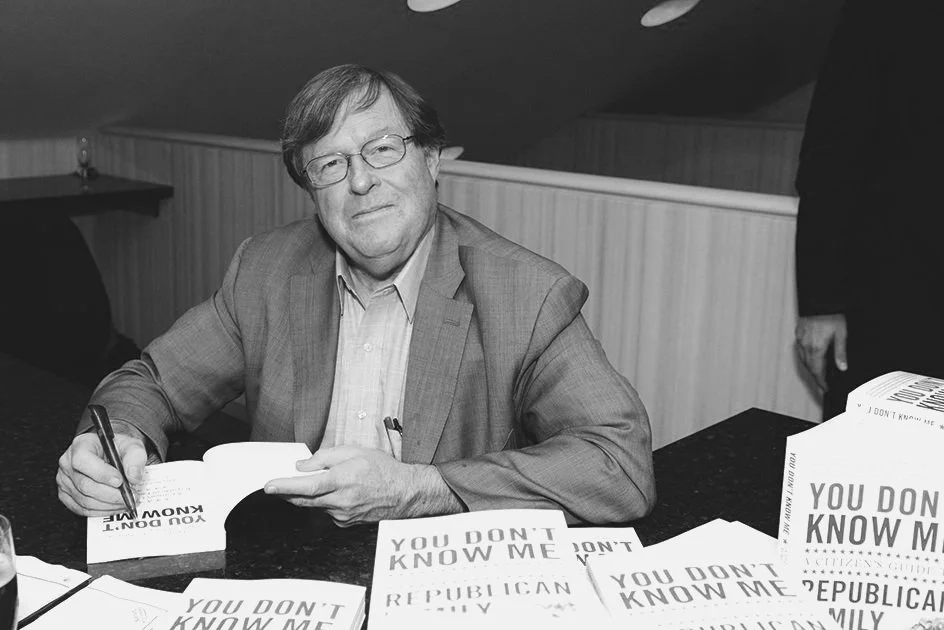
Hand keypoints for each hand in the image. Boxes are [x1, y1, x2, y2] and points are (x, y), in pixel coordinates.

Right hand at [57, 422, 146, 516]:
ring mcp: (65, 481)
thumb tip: (134, 477)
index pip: (83, 460)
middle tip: (131, 496)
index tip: (120, 481)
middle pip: (85, 485)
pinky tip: (115, 507)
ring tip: (127, 502)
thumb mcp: (132, 446)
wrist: (112, 454)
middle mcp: (68, 463)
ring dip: (109, 505)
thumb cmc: (118, 448)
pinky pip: (82, 509)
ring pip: (84, 500)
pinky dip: (102, 511)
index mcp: (81, 445)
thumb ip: (135, 459)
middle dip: (111, 494)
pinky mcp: (67, 495)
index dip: (101, 474)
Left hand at [264, 445, 461, 526]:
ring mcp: (343, 515)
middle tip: (277, 483)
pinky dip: (324, 501)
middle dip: (288, 491)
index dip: (285, 486)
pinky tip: (338, 492)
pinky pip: (326, 511)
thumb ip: (325, 457)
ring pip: (314, 505)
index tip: (269, 486)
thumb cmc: (383, 469)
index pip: (308, 485)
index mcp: (344, 480)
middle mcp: (342, 501)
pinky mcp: (345, 523)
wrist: (405, 493)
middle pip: (304, 499)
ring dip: (310, 494)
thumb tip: (302, 466)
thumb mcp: (355, 451)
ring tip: (328, 481)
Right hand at [795, 314, 847, 391]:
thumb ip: (841, 352)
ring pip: (803, 359)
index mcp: (816, 348)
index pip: (817, 371)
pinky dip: (806, 356)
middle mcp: (806, 345)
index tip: (825, 388)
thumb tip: (842, 367)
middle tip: (823, 383)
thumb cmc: (831, 315)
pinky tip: (812, 355)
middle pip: (809, 367)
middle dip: (816, 376)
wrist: (820, 301)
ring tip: (819, 371)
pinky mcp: (798, 333)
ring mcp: (800, 340)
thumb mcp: (841, 334)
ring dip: (811, 367)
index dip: (821, 382)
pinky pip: (800, 349)